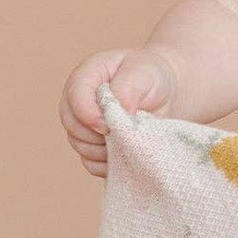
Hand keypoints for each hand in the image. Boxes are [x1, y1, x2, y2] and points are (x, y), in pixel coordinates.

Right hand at [60, 47, 179, 177]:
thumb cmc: (151, 78)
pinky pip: (91, 163)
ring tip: (131, 140)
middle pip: (72, 124)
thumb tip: (118, 115)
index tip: (109, 126)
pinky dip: (109, 163)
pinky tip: (128, 153)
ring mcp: (83, 124)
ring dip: (105, 149)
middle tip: (126, 133)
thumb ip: (127, 89)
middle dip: (98, 134)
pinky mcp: (92, 145)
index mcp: (87, 76)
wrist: (164, 93)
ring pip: (80, 146)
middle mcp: (78, 100)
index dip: (89, 114)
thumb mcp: (144, 74)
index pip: (76, 96)